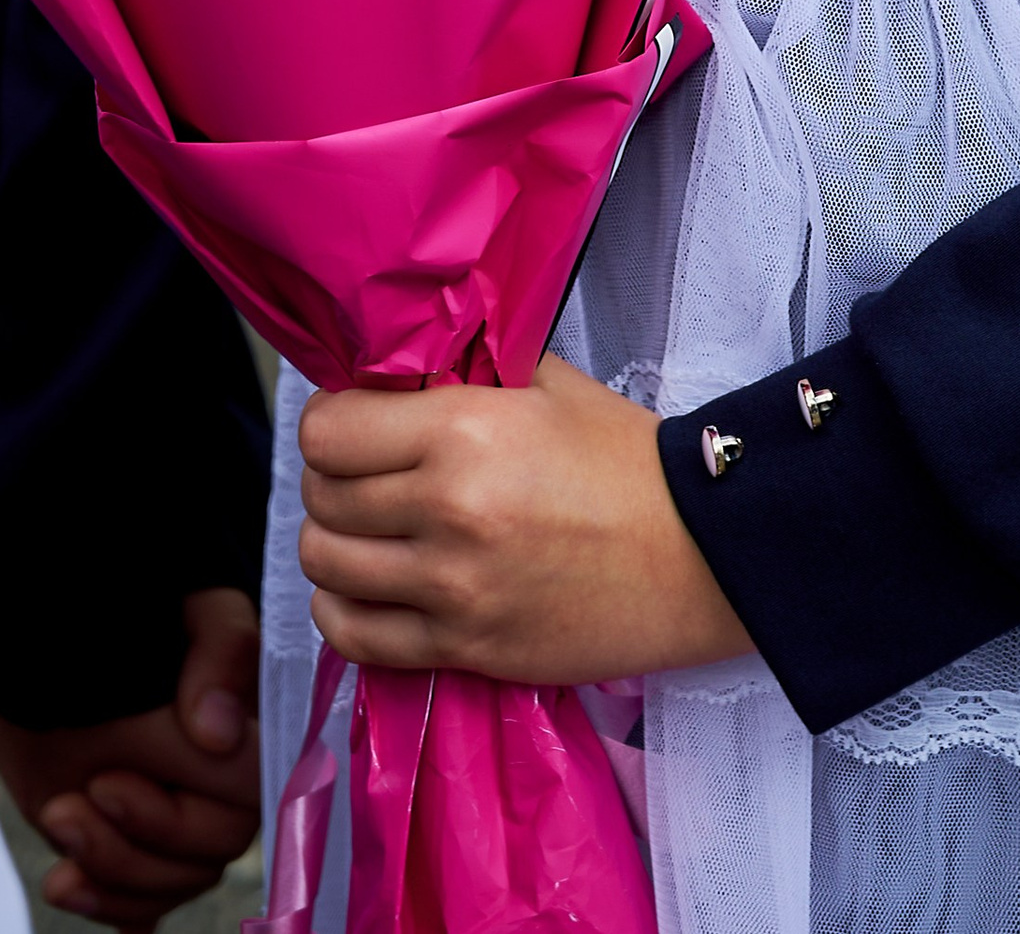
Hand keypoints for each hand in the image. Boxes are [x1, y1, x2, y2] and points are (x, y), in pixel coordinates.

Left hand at [0, 584, 260, 926]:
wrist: (51, 635)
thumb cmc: (132, 610)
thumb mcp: (189, 609)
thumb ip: (223, 651)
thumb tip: (218, 732)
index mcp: (244, 732)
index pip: (242, 805)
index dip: (174, 814)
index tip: (107, 784)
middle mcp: (218, 787)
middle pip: (203, 859)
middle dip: (129, 843)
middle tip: (73, 800)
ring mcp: (174, 820)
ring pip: (168, 888)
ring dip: (106, 869)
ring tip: (57, 816)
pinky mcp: (133, 846)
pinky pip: (140, 908)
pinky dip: (104, 904)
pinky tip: (65, 881)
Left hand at [299, 354, 753, 688]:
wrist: (698, 554)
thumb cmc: (626, 461)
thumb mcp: (545, 383)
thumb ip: (464, 370)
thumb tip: (396, 369)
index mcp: (463, 431)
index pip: (327, 432)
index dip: (331, 421)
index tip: (355, 421)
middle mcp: (446, 511)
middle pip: (321, 498)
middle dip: (333, 479)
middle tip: (366, 472)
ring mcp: (452, 590)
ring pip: (325, 566)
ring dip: (336, 542)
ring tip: (371, 529)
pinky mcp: (465, 649)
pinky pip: (353, 637)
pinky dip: (345, 609)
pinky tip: (371, 586)